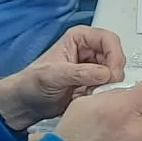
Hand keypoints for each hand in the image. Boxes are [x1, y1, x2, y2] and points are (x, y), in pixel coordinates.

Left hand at [0, 26, 129, 128]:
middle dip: (113, 73)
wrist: (25, 103)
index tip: (111, 75)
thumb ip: (80, 73)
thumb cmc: (32, 84)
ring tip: (91, 94)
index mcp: (80, 38)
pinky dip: (104, 93)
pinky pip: (109, 86)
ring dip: (108, 85)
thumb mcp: (54, 76)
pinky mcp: (94, 83)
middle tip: (103, 88)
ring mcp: (93, 66)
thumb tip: (106, 74)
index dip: (115, 56)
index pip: (109, 40)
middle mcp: (89, 49)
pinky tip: (89, 98)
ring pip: (115, 72)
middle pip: (116, 56)